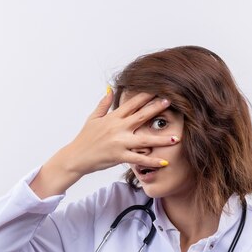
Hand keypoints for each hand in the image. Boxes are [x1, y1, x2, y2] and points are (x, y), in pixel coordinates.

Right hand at [65, 89, 179, 175]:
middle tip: (171, 102)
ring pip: (144, 139)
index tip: (159, 89)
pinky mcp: (119, 156)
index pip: (132, 103)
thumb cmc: (85, 138)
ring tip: (176, 137)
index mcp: (113, 117)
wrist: (76, 157)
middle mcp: (118, 128)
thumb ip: (104, 104)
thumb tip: (110, 89)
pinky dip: (152, 161)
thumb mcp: (93, 118)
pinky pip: (139, 159)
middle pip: (141, 116)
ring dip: (161, 138)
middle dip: (157, 108)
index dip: (146, 95)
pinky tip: (164, 162)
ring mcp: (119, 142)